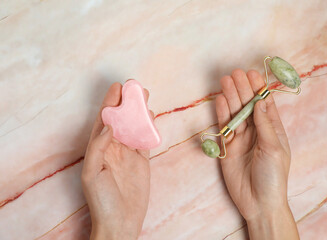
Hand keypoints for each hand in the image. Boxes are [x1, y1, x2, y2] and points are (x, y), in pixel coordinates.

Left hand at [81, 83, 151, 239]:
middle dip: (127, 103)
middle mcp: (113, 147)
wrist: (121, 221)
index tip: (118, 87)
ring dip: (139, 112)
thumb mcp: (92, 173)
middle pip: (121, 119)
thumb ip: (98, 147)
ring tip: (145, 96)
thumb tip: (108, 125)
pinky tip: (151, 117)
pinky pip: (145, 140)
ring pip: (134, 127)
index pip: (105, 120)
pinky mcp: (142, 161)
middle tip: (135, 87)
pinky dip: (148, 128)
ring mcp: (128, 153)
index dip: (110, 102)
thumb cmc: (101, 200)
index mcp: (98, 148)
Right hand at [215, 70, 298, 238]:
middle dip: (242, 89)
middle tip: (235, 73)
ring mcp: (240, 138)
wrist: (258, 202)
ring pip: (234, 113)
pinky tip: (220, 100)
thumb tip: (262, 101)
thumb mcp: (274, 148)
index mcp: (272, 130)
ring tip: (225, 81)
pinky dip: (222, 113)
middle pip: (247, 105)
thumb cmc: (273, 176)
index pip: (264, 104)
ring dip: (230, 97)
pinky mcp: (227, 147)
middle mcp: (256, 131)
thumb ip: (265, 124)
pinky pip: (224, 127)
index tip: (251, 74)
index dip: (258, 89)